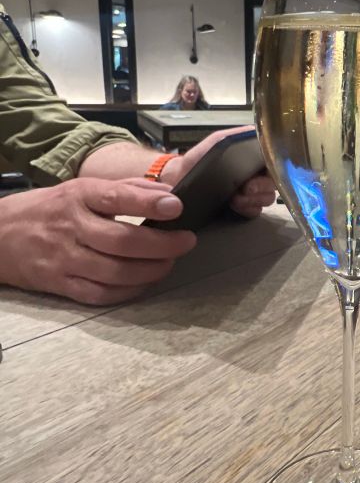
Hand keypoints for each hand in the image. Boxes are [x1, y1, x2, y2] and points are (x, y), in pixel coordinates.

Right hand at [0, 178, 195, 304]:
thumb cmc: (49, 209)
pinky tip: (144, 282)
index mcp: (77, 196)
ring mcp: (64, 259)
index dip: (149, 202)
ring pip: (115, 272)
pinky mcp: (60, 284)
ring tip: (169, 262)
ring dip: (151, 270)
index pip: (116, 197)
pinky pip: (100, 294)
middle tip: (186, 241)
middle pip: (122, 241)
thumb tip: (168, 192)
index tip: (177, 206)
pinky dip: (129, 291)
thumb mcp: (81, 188)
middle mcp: (70, 227)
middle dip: (161, 244)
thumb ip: (125, 188)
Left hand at [161, 127, 277, 217]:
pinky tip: (235, 206)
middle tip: (245, 189)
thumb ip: (237, 136)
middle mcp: (256, 173)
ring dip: (253, 200)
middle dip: (261, 188)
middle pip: (274, 182)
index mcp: (253, 157)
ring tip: (235, 199)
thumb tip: (257, 132)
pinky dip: (248, 209)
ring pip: (267, 198)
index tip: (259, 174)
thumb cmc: (198, 159)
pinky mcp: (244, 207)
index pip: (275, 161)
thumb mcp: (217, 141)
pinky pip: (256, 211)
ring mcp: (252, 192)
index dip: (273, 168)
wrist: (179, 181)